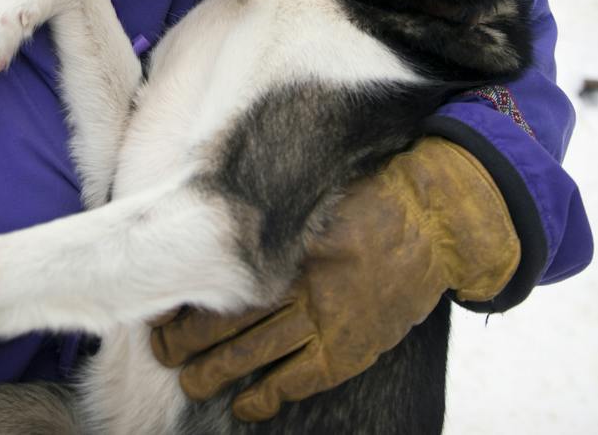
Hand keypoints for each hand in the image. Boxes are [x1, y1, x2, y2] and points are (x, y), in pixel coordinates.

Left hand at [150, 137, 520, 421]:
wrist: (437, 219)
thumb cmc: (372, 194)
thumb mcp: (315, 190)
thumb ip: (273, 211)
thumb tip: (219, 216)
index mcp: (288, 244)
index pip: (221, 281)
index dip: (186, 301)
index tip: (160, 308)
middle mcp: (301, 285)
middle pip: (226, 324)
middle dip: (187, 343)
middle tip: (162, 350)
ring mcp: (329, 320)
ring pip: (255, 357)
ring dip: (216, 373)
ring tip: (189, 381)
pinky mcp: (353, 347)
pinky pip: (301, 381)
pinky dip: (269, 397)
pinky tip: (246, 406)